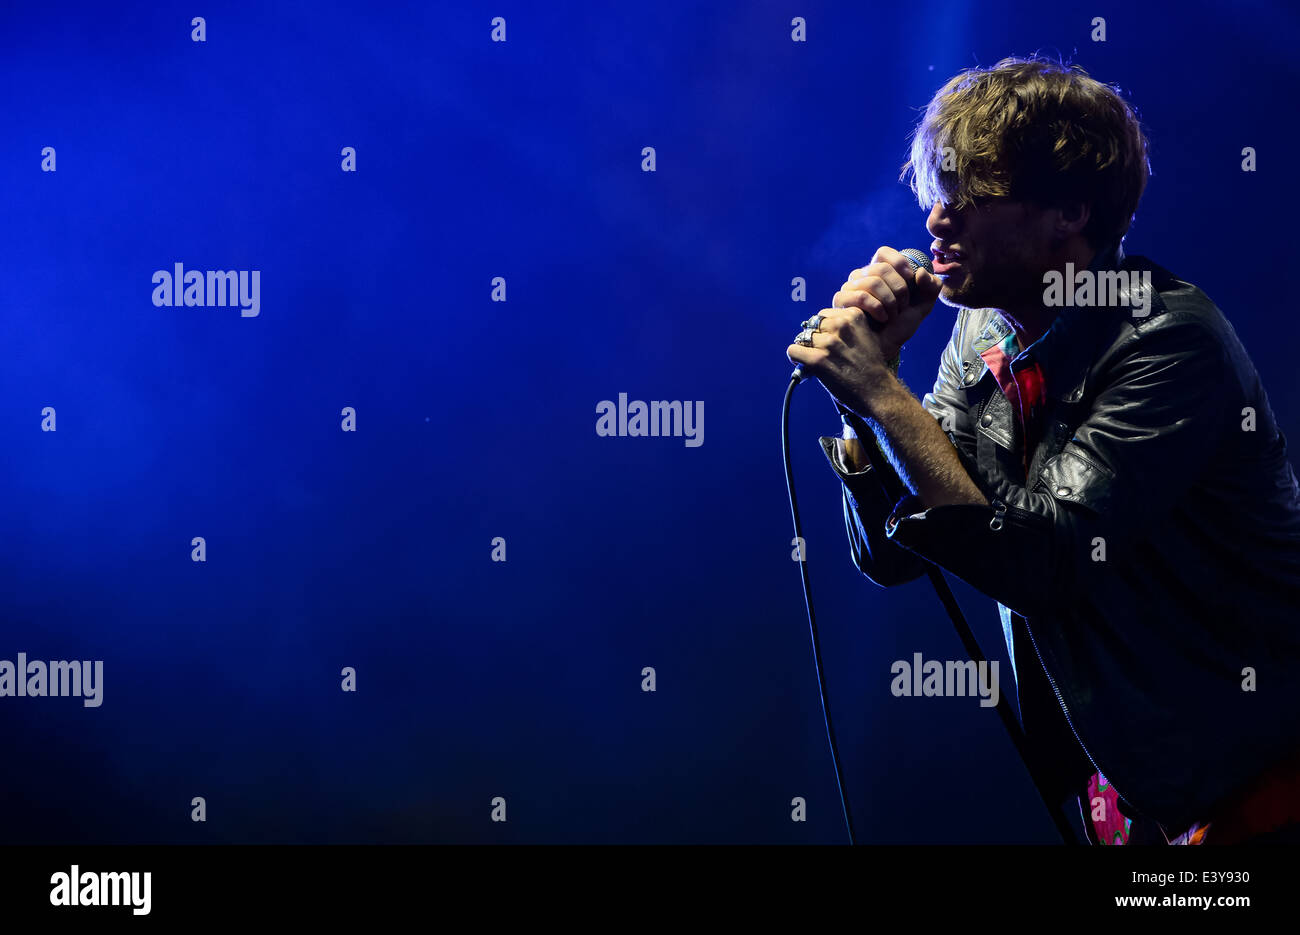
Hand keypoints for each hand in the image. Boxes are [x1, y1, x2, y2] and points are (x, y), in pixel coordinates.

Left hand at [787, 246, 941, 414]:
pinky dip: (796, 359)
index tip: (831, 341)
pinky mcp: (817, 360)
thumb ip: (848, 326)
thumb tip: (825, 324)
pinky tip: (806, 366)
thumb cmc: (872, 367)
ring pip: (802, 337)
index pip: (825, 314)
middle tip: (822, 352)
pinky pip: (793, 351)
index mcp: (853, 315)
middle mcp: (840, 325)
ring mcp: (828, 342)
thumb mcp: (867, 335)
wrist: (878, 391)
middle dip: (815, 337)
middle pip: (812, 324)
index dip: (825, 329)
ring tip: (816, 361)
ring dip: (806, 349)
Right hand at [833, 247, 942, 362]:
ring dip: (889, 301)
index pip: (883, 253)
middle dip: (899, 289)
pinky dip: (877, 308)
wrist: (886, 347)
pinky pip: (861, 295)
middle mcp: (862, 276)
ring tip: (892, 315)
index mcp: (879, 271)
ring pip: (872, 282)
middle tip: (903, 306)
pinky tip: (882, 319)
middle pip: (881, 268)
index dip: (898, 262)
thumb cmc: (900, 325)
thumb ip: (931, 286)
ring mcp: (850, 287)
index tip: (910, 277)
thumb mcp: (923, 305)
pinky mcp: (842, 301)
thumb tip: (920, 272)